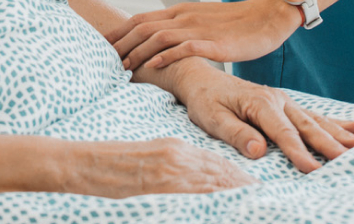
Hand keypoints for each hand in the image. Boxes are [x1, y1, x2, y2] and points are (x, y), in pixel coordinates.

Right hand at [66, 137, 256, 196]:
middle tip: (270, 199)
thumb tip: (194, 190)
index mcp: (175, 149)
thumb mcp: (147, 163)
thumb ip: (172, 173)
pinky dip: (218, 198)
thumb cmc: (111, 167)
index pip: (216, 166)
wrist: (82, 163)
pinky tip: (233, 204)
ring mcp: (171, 169)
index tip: (257, 191)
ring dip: (238, 194)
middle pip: (222, 174)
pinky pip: (198, 192)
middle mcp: (179, 156)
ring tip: (261, 203)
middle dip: (245, 188)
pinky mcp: (163, 181)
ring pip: (216, 183)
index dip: (238, 179)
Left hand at [106, 0, 300, 69]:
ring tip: (123, 67)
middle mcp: (184, 16)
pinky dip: (166, 55)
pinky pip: (185, 47)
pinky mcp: (214, 42)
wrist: (267, 15)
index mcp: (180, 11)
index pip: (141, 19)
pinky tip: (154, 65)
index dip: (120, 32)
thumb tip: (164, 44)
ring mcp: (198, 28)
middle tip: (104, 60)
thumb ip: (183, 30)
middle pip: (143, 26)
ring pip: (159, 36)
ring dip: (138, 51)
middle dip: (121, 43)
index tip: (103, 46)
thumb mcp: (202, 22)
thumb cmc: (236, 22)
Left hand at [164, 60, 353, 172]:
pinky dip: (336, 123)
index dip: (299, 153)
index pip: (283, 133)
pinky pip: (313, 115)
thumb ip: (235, 134)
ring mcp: (283, 101)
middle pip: (307, 126)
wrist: (201, 79)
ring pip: (315, 120)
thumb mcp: (212, 118)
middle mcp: (276, 100)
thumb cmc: (205, 101)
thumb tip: (258, 150)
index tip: (315, 172)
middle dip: (330, 145)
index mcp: (259, 103)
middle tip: (353, 161)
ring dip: (339, 134)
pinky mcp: (285, 105)